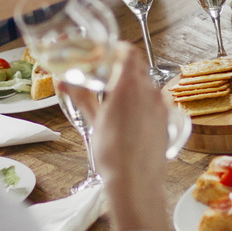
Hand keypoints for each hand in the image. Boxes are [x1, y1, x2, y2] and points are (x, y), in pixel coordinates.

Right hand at [80, 47, 169, 230]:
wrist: (136, 182)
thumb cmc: (114, 154)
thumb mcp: (94, 121)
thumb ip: (81, 97)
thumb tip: (64, 82)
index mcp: (129, 85)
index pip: (128, 52)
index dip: (118, 48)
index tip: (107, 52)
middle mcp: (149, 91)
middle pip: (138, 67)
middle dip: (123, 68)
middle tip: (107, 76)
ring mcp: (161, 105)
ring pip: (147, 85)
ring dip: (133, 86)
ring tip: (117, 100)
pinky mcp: (167, 120)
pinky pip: (156, 102)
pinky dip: (143, 102)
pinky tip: (131, 117)